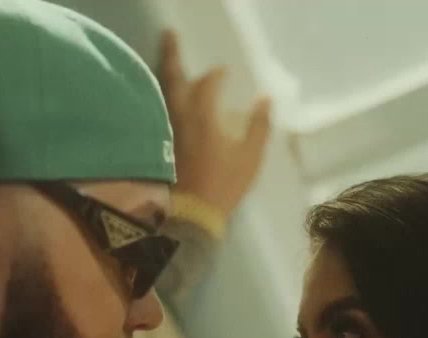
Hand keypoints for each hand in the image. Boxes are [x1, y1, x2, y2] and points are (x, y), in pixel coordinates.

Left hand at [158, 30, 272, 217]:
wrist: (193, 212)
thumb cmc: (225, 184)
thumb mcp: (250, 157)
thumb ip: (258, 125)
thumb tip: (265, 98)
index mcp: (205, 117)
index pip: (209, 83)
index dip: (217, 75)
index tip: (225, 72)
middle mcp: (182, 117)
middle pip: (173, 78)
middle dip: (172, 55)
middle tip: (170, 35)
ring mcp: (169, 129)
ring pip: (164, 93)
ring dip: (166, 74)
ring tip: (168, 60)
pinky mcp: (163, 142)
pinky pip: (162, 109)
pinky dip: (166, 97)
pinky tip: (170, 97)